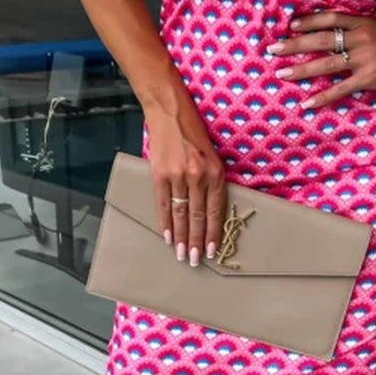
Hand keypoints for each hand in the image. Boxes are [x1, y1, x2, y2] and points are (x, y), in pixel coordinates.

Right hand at [144, 99, 226, 265]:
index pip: (215, 211)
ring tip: (181, 254)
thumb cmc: (194, 134)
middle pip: (198, 217)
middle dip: (196, 241)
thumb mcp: (212, 156)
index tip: (212, 251)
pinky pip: (164, 204)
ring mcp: (178, 176)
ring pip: (181, 214)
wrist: (171, 113)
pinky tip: (167, 236)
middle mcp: (198, 176)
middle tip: (195, 261)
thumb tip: (210, 211)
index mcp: (215, 173)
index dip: (213, 233)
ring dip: (181, 237)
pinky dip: (166, 222)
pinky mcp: (160, 174)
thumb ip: (212, 181)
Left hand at [264, 11, 375, 108]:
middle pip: (321, 39)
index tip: (289, 25)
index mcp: (363, 22)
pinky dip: (323, 95)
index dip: (308, 21)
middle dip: (294, 44)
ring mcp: (365, 58)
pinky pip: (341, 87)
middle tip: (273, 49)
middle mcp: (361, 38)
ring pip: (326, 63)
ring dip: (301, 69)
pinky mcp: (369, 77)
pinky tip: (308, 102)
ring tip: (282, 73)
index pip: (329, 18)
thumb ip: (358, 27)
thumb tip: (335, 29)